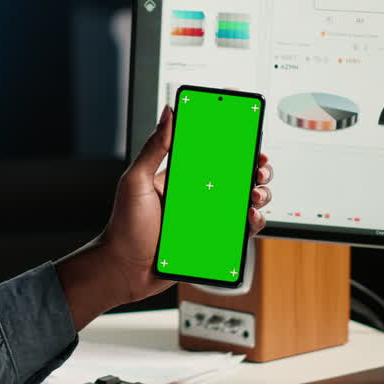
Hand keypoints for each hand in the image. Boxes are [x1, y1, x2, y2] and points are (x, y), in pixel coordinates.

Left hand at [56, 105, 274, 329]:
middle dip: (253, 166)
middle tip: (258, 165)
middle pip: (234, 173)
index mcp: (179, 175)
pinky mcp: (212, 239)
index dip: (231, 140)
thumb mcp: (136, 181)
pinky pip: (239, 228)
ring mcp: (205, 217)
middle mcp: (195, 194)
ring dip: (257, 192)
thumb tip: (168, 113)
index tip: (246, 128)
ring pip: (243, 199)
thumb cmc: (124, 227)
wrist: (124, 270)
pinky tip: (250, 217)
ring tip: (254, 193)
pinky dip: (252, 221)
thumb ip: (154, 147)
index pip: (209, 150)